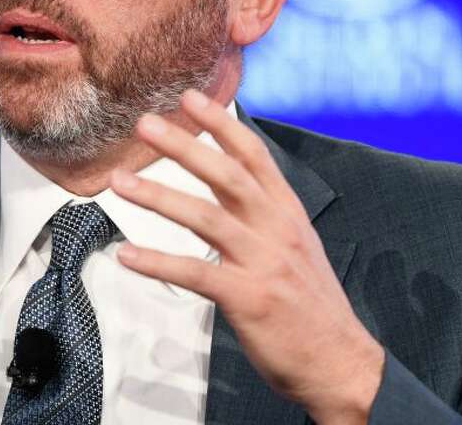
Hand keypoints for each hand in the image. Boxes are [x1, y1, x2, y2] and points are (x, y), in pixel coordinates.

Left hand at [110, 91, 383, 424]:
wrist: (341, 364)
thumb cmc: (310, 306)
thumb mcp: (296, 247)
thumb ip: (264, 215)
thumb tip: (232, 186)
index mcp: (287, 213)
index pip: (254, 156)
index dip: (221, 125)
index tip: (190, 98)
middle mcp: (276, 230)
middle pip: (226, 175)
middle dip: (183, 144)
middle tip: (145, 122)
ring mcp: (263, 263)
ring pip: (205, 217)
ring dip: (158, 196)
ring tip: (119, 181)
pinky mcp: (249, 298)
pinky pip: (196, 273)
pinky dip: (158, 263)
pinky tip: (126, 256)